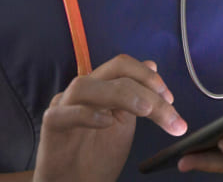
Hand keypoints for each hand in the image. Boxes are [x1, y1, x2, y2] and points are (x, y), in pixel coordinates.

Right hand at [33, 55, 187, 181]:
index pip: (124, 66)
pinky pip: (64, 113)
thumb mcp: (125, 125)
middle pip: (112, 71)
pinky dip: (87, 114)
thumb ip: (137, 97)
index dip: (148, 77)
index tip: (170, 98)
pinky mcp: (52, 126)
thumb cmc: (96, 157)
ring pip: (85, 85)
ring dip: (121, 94)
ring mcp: (64, 106)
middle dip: (145, 86)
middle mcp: (82, 91)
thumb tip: (153, 65)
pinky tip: (107, 122)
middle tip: (168, 106)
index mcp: (101, 87)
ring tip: (145, 109)